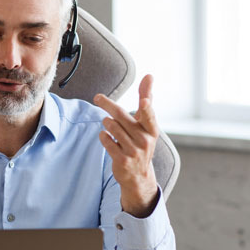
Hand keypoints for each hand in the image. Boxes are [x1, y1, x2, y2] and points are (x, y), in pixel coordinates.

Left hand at [94, 74, 158, 217]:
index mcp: (152, 129)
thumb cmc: (141, 141)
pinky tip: (106, 137)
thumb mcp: (146, 123)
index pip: (149, 116)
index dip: (147, 108)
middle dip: (107, 104)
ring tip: (108, 124)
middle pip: (120, 116)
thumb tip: (149, 76)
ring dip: (107, 123)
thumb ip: (146, 99)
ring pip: (111, 127)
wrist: (138, 174)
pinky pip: (106, 140)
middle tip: (97, 98)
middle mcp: (144, 140)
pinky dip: (103, 136)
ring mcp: (133, 151)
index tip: (144, 101)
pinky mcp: (122, 159)